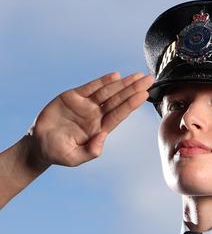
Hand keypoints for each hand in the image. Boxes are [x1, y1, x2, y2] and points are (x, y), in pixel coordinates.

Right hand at [28, 72, 153, 166]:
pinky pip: (90, 87)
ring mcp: (86, 106)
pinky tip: (115, 76)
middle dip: (134, 89)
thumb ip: (91, 151)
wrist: (40, 145)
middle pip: (119, 100)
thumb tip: (103, 137)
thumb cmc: (60, 153)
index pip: (119, 115)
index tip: (144, 95)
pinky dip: (102, 81)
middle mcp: (96, 115)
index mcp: (100, 129)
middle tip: (149, 79)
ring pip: (108, 92)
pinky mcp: (73, 98)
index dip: (131, 104)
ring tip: (137, 75)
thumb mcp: (75, 157)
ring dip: (123, 83)